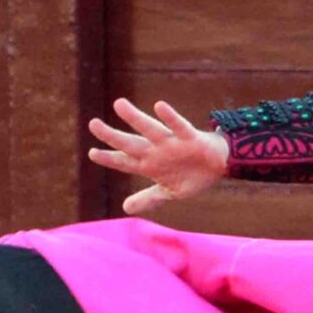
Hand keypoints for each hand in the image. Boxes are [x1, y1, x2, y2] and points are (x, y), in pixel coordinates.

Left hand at [87, 99, 229, 215]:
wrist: (220, 166)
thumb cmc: (192, 175)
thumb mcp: (169, 192)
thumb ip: (149, 199)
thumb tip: (125, 208)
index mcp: (150, 165)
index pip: (124, 161)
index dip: (108, 158)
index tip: (91, 153)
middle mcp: (156, 151)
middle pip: (130, 143)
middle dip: (112, 136)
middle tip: (93, 124)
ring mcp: (172, 143)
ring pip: (149, 129)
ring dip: (135, 118)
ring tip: (119, 104)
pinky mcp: (190, 137)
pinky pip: (179, 126)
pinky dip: (170, 117)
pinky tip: (159, 106)